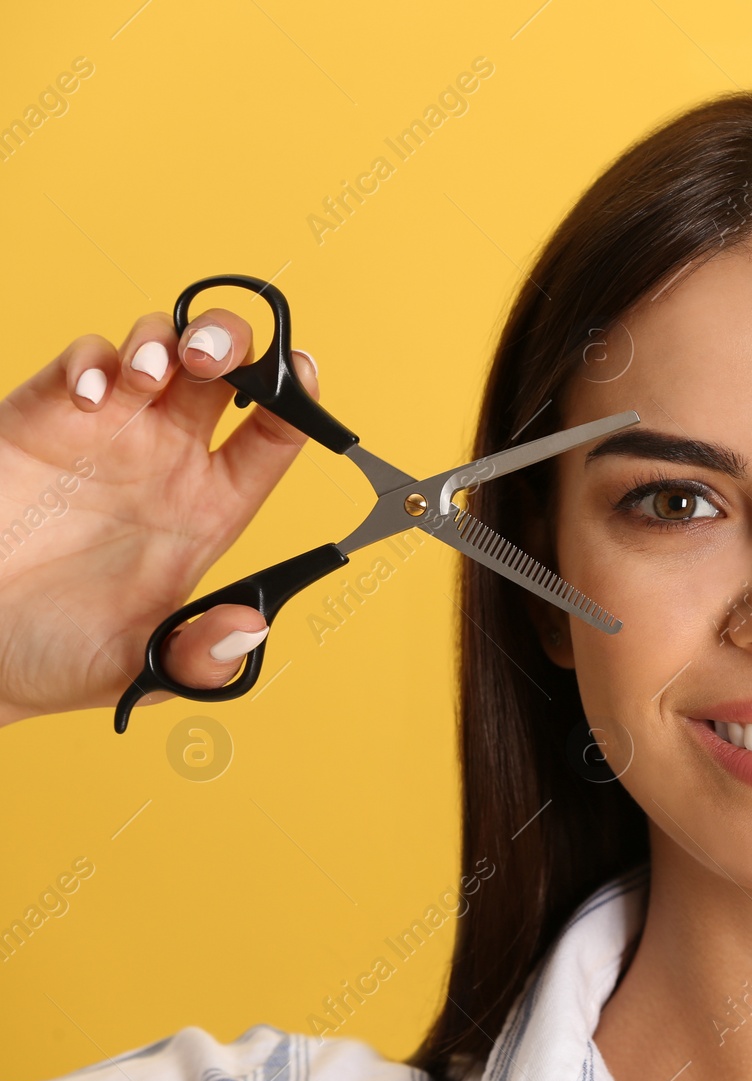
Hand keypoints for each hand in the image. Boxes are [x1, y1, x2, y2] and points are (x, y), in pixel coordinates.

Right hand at [0, 308, 320, 726]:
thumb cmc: (54, 654)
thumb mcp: (136, 667)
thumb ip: (197, 655)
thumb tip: (250, 629)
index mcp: (208, 509)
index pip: (273, 439)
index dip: (299, 400)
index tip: (306, 375)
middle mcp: (167, 460)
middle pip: (226, 372)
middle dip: (234, 344)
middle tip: (216, 359)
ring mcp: (108, 433)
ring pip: (159, 349)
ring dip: (164, 341)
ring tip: (151, 374)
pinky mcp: (43, 419)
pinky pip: (84, 363)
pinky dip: (92, 360)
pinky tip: (91, 396)